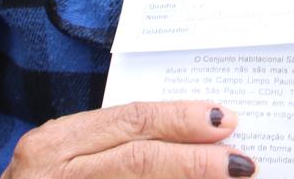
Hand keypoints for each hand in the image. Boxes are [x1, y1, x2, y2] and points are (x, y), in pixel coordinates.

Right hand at [2, 101, 254, 177]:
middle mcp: (52, 173)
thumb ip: (117, 146)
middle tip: (242, 161)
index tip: (226, 119)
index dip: (181, 119)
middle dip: (195, 160)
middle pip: (137, 160)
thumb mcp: (67, 160)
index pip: (130, 121)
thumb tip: (196, 136)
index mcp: (54, 144)